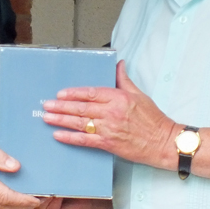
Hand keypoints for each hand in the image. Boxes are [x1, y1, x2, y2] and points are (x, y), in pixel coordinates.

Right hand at [0, 135, 40, 208]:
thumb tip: (15, 166)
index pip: (6, 197)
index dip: (24, 200)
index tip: (37, 198)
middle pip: (5, 206)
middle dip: (24, 205)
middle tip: (40, 198)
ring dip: (15, 204)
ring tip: (29, 195)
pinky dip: (5, 200)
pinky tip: (12, 191)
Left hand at [42, 60, 179, 169]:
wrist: (163, 142)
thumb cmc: (153, 119)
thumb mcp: (139, 94)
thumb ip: (124, 80)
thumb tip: (118, 64)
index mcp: (118, 98)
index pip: (91, 93)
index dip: (73, 93)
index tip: (61, 94)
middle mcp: (112, 113)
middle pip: (81, 108)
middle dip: (61, 106)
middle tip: (47, 105)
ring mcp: (109, 129)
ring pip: (80, 123)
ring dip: (61, 120)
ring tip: (47, 118)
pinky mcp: (108, 144)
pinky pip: (85, 140)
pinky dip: (70, 138)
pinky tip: (59, 135)